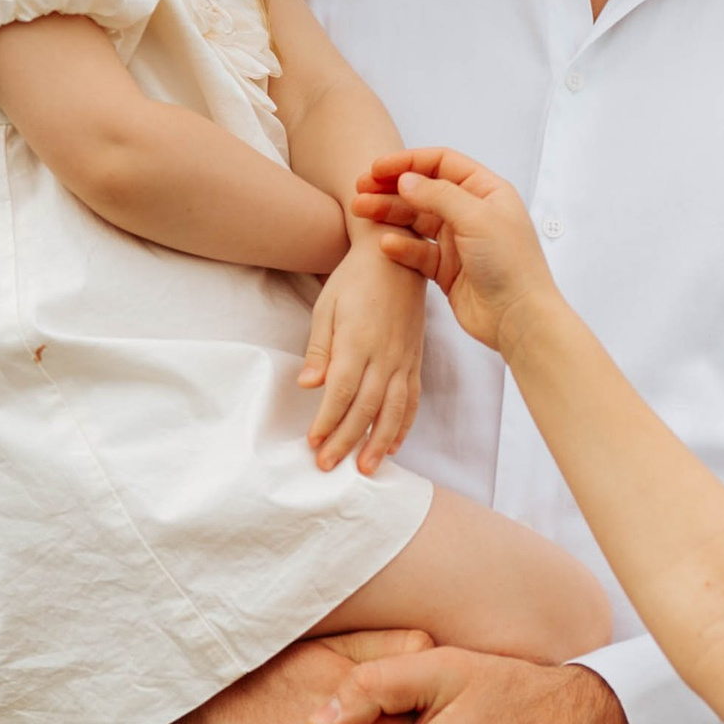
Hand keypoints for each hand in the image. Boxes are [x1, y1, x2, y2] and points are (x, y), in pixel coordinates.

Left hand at [298, 242, 426, 470]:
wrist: (396, 255)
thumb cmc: (354, 280)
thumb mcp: (326, 307)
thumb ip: (319, 349)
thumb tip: (309, 385)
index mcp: (358, 341)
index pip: (342, 391)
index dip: (328, 420)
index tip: (313, 442)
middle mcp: (385, 355)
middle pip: (367, 408)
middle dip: (347, 440)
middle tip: (328, 465)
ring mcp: (404, 359)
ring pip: (394, 410)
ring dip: (379, 442)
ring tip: (365, 468)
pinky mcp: (415, 360)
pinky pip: (412, 399)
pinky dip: (404, 425)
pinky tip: (393, 445)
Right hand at [352, 148, 559, 356]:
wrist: (519, 318)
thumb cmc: (511, 266)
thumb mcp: (476, 218)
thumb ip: (438, 194)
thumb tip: (406, 179)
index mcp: (487, 191)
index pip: (442, 164)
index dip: (408, 162)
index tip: (378, 168)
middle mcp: (473, 213)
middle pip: (424, 190)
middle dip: (391, 187)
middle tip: (361, 190)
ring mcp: (459, 241)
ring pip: (417, 220)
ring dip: (389, 214)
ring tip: (361, 212)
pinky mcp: (448, 269)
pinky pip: (418, 251)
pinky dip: (401, 246)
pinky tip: (385, 244)